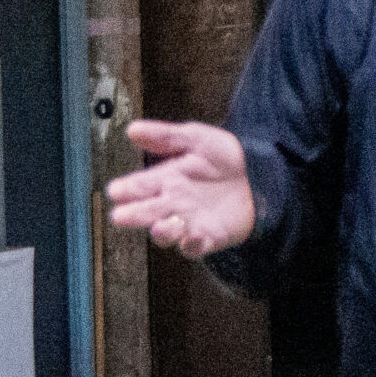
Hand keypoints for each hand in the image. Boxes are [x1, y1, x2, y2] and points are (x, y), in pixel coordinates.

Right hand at [105, 120, 256, 259]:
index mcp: (167, 180)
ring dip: (162, 232)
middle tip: (120, 216)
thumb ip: (165, 136)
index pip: (140, 186)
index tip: (114, 191)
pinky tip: (193, 236)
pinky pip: (196, 247)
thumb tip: (131, 129)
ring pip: (167, 234)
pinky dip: (192, 244)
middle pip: (146, 212)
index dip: (126, 189)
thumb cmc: (224, 156)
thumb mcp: (196, 138)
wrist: (261, 173)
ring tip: (160, 224)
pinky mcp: (209, 238)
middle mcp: (173, 204)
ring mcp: (189, 222)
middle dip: (132, 215)